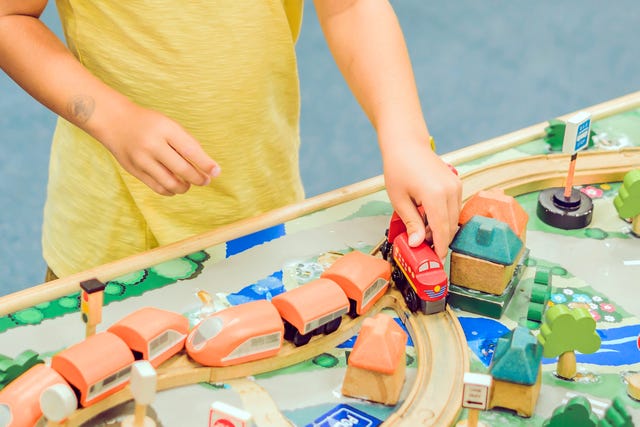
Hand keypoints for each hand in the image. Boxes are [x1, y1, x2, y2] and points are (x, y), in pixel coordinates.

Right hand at [97, 104, 219, 195]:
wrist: (114, 121)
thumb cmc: (149, 124)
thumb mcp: (169, 125)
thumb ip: (186, 143)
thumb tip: (205, 166)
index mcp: (165, 129)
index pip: (191, 150)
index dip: (206, 164)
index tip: (216, 172)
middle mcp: (152, 144)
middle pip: (182, 170)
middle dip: (198, 179)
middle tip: (205, 180)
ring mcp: (141, 159)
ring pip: (170, 183)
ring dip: (184, 187)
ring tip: (189, 184)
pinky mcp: (134, 170)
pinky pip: (157, 187)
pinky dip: (170, 190)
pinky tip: (175, 186)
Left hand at [382, 138, 461, 259]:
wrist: (406, 145)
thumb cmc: (398, 168)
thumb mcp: (399, 199)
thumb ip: (412, 223)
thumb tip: (418, 244)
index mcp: (435, 195)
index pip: (442, 230)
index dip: (440, 248)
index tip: (436, 260)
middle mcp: (450, 190)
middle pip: (450, 226)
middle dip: (439, 240)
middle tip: (423, 247)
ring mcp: (456, 186)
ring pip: (453, 218)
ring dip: (441, 228)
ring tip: (422, 229)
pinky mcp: (456, 183)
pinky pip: (454, 207)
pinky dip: (443, 216)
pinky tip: (427, 216)